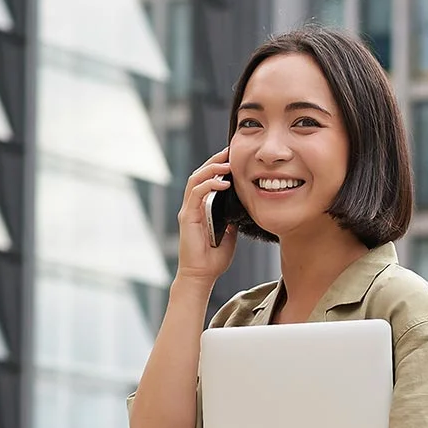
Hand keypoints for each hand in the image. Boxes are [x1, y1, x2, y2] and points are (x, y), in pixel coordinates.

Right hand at [174, 147, 237, 285]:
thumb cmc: (213, 259)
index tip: (232, 159)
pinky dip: (209, 185)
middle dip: (214, 161)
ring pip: (195, 180)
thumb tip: (241, 210)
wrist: (201, 276)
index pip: (206, 181)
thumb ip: (232, 221)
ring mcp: (188, 211)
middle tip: (230, 152)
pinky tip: (223, 183)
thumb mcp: (229, 235)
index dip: (217, 168)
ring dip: (211, 169)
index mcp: (201, 209)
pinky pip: (196, 194)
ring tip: (227, 163)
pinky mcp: (187, 218)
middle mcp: (192, 207)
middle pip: (199, 175)